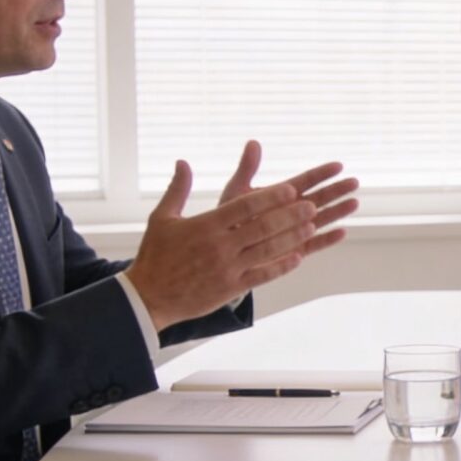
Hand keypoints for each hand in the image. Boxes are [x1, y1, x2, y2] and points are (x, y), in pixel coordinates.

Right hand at [125, 154, 360, 326]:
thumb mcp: (162, 218)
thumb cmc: (155, 256)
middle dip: (290, 215)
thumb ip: (177, 189)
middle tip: (312, 205)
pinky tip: (298, 257)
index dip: (269, 197)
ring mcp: (228, 268)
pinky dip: (281, 266)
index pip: (244, 207)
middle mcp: (220, 246)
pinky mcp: (231, 288)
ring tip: (311, 226)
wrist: (148, 297)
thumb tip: (182, 162)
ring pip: (268, 250)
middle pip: (263, 227)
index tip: (291, 188)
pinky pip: (262, 275)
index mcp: (206, 226)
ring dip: (292, 238)